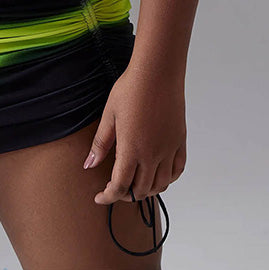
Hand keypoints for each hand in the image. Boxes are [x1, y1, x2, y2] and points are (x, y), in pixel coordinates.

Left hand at [83, 66, 185, 204]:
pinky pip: (177, 170)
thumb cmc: (130, 89)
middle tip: (114, 189)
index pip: (119, 186)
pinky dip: (168, 179)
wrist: (157, 73)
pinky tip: (158, 174)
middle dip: (125, 195)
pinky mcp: (180, 142)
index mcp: (131, 150)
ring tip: (135, 184)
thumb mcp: (109, 115)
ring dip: (146, 190)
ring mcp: (169, 150)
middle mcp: (152, 155)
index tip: (99, 197)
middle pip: (140, 190)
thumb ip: (100, 143)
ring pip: (160, 185)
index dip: (108, 196)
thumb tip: (88, 165)